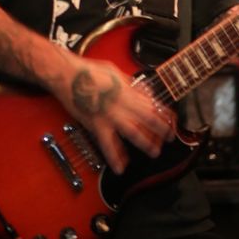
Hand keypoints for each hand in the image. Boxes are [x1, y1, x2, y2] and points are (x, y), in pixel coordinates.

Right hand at [53, 55, 174, 174]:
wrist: (66, 75)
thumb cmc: (88, 70)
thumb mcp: (115, 72)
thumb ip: (131, 85)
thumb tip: (144, 92)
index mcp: (127, 90)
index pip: (151, 104)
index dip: (164, 113)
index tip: (172, 120)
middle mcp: (121, 104)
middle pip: (147, 119)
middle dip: (161, 130)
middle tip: (169, 138)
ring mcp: (109, 116)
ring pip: (133, 132)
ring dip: (145, 143)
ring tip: (154, 152)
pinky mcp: (96, 125)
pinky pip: (107, 144)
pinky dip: (114, 157)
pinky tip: (120, 168)